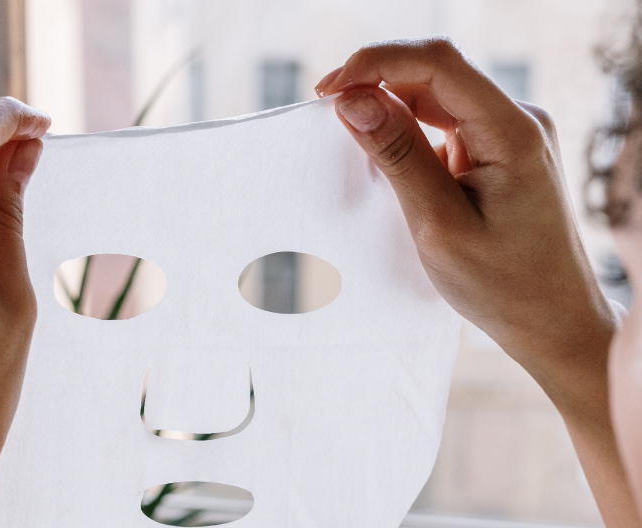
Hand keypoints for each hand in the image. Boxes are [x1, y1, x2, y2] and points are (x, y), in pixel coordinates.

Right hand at [316, 38, 640, 526]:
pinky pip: (443, 123)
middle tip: (325, 110)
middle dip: (376, 82)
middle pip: (435, 74)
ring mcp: (508, 135)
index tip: (326, 90)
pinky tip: (380, 154)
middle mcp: (516, 121)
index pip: (438, 64)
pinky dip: (406, 130)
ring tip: (347, 135)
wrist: (553, 322)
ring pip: (435, 96)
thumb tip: (352, 100)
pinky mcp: (498, 152)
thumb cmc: (503, 285)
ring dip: (388, 107)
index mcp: (512, 132)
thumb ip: (397, 156)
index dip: (376, 62)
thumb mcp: (438, 224)